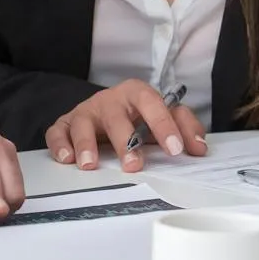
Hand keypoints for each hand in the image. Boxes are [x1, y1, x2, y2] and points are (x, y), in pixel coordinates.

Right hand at [46, 81, 207, 172]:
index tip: (175, 149)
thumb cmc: (137, 117)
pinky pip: (58, 131)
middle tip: (134, 166)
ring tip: (90, 164)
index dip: (163, 125)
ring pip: (84, 122)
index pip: (151, 103)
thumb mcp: (162, 117)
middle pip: (116, 115)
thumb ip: (184, 127)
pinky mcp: (66, 124)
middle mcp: (110, 100)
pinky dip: (61, 144)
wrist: (104, 111)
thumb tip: (200, 147)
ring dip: (86, 143)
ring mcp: (86, 111)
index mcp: (136, 94)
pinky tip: (67, 159)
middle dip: (125, 140)